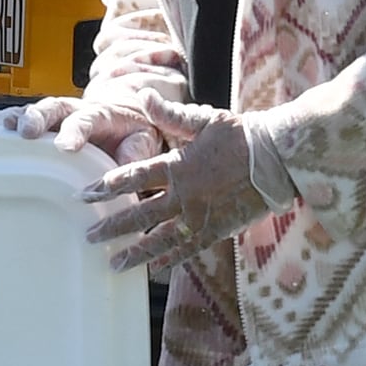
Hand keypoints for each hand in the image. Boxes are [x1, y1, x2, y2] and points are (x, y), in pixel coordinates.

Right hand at [0, 92, 174, 168]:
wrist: (130, 117)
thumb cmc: (136, 133)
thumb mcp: (145, 142)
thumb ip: (136, 154)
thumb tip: (125, 171)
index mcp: (105, 114)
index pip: (88, 119)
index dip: (76, 131)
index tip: (66, 147)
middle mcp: (79, 109)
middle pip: (56, 107)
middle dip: (39, 118)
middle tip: (26, 132)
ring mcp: (61, 115)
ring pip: (39, 110)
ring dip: (21, 117)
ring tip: (3, 125)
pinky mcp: (49, 123)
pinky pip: (28, 118)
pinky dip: (13, 120)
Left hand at [82, 102, 268, 275]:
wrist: (279, 158)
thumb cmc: (243, 135)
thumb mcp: (205, 120)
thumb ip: (171, 115)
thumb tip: (144, 96)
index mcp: (179, 165)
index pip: (135, 177)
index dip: (108, 186)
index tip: (86, 194)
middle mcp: (185, 194)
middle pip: (140, 214)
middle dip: (112, 226)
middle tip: (89, 236)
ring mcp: (200, 216)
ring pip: (160, 238)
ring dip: (135, 251)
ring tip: (113, 263)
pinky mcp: (217, 230)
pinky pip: (189, 249)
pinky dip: (170, 260)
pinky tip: (154, 269)